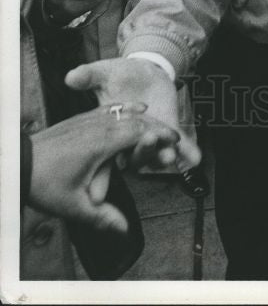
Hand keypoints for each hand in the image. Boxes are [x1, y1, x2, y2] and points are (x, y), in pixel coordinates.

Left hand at [28, 104, 179, 232]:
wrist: (17, 163)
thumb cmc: (44, 182)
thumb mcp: (74, 205)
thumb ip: (102, 217)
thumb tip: (124, 230)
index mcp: (103, 142)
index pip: (141, 132)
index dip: (161, 135)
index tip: (176, 140)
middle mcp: (99, 125)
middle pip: (137, 119)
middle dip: (157, 126)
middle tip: (174, 135)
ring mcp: (88, 119)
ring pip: (123, 111)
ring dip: (142, 117)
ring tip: (156, 123)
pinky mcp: (79, 118)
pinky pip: (109, 109)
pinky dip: (125, 110)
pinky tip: (129, 111)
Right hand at [65, 57, 200, 171]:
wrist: (145, 70)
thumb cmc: (119, 75)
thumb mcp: (103, 72)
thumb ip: (88, 75)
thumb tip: (71, 76)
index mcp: (108, 136)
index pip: (102, 160)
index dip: (100, 177)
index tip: (98, 194)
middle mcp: (128, 143)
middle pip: (133, 157)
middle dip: (140, 152)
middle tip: (147, 140)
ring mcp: (150, 139)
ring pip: (155, 154)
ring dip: (161, 155)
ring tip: (168, 154)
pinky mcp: (169, 131)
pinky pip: (180, 146)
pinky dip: (187, 152)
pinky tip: (195, 157)